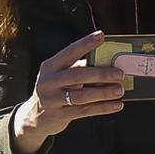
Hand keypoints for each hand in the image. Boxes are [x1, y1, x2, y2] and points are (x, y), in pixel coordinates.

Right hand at [12, 31, 124, 153]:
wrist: (34, 117)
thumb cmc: (55, 90)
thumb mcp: (60, 76)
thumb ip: (79, 69)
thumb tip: (108, 63)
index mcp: (50, 66)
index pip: (69, 52)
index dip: (85, 43)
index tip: (101, 36)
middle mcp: (49, 81)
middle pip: (77, 75)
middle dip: (101, 74)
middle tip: (119, 73)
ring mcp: (52, 100)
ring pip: (82, 96)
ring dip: (103, 93)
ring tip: (120, 90)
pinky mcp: (59, 115)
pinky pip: (85, 111)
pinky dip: (103, 108)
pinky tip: (117, 105)